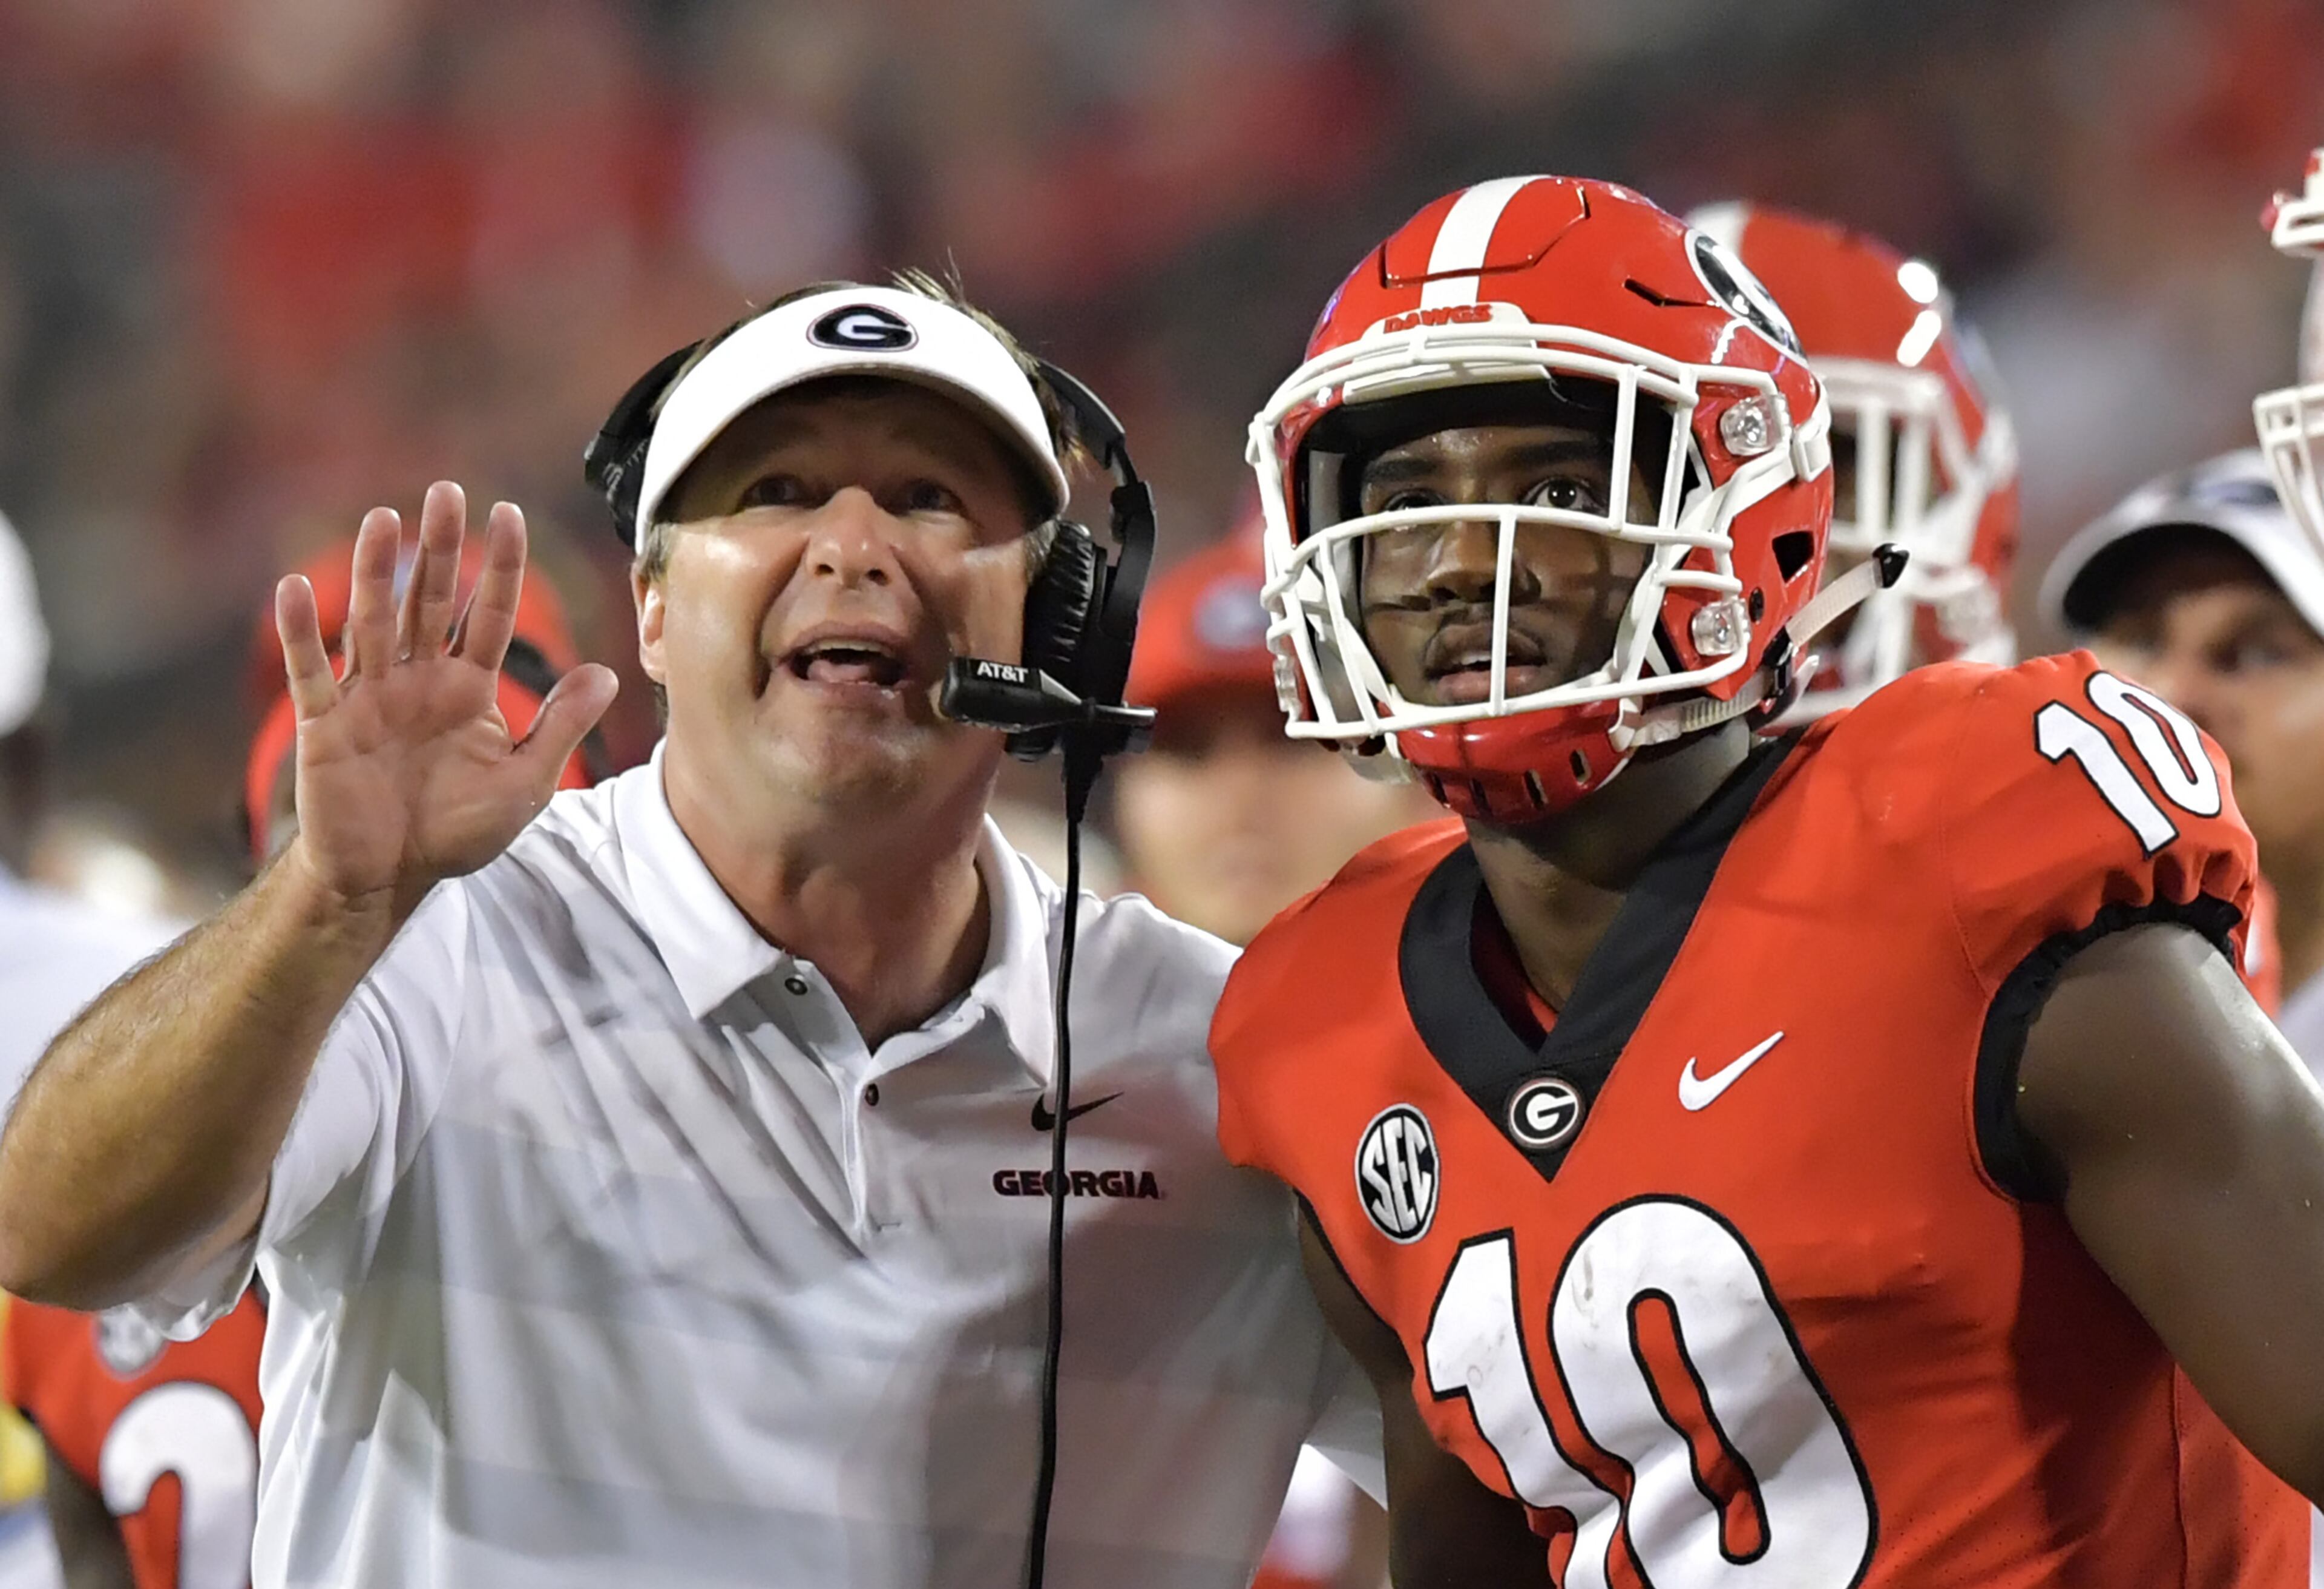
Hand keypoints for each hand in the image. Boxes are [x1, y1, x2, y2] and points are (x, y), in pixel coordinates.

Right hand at [276, 481, 616, 916]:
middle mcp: (420, 680)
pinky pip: (312, 673)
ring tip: (383, 518)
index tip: (507, 513)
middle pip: (432, 602)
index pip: (491, 614)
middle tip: (446, 492)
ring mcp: (371, 697)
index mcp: (469, 688)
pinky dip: (303, 634)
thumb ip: (561, 726)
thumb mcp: (525, 783)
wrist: (391, 878)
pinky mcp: (326, 725)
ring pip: (375, 622)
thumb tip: (609, 673)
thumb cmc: (456, 830)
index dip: (500, 566)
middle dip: (440, 548)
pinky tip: (294, 589)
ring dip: (376, 571)